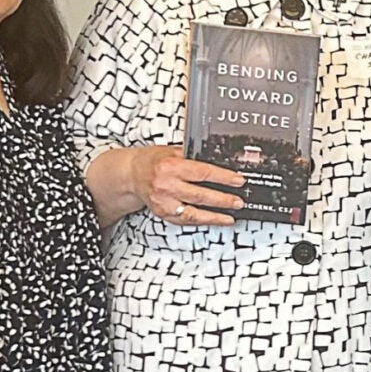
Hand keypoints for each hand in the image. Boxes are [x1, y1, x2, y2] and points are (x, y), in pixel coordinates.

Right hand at [127, 145, 244, 226]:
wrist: (132, 174)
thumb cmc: (153, 160)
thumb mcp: (173, 150)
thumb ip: (194, 156)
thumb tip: (222, 162)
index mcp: (170, 166)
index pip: (202, 172)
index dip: (223, 177)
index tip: (238, 180)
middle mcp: (166, 185)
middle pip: (200, 195)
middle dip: (223, 199)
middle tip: (239, 201)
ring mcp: (164, 202)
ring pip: (194, 213)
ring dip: (215, 216)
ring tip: (231, 216)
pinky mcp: (163, 213)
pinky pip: (186, 220)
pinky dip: (203, 221)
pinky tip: (215, 220)